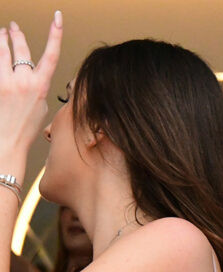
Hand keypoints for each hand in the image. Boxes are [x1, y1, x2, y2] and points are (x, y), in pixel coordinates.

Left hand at [0, 14, 61, 170]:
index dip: (55, 34)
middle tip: (12, 26)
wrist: (8, 141)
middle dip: (16, 34)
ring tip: (1, 33)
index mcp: (41, 86)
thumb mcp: (42, 108)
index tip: (57, 18)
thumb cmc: (26, 129)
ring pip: (2, 52)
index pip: (51, 54)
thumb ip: (38, 88)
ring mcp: (7, 82)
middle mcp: (24, 81)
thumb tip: (34, 78)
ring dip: (1, 40)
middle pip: (21, 48)